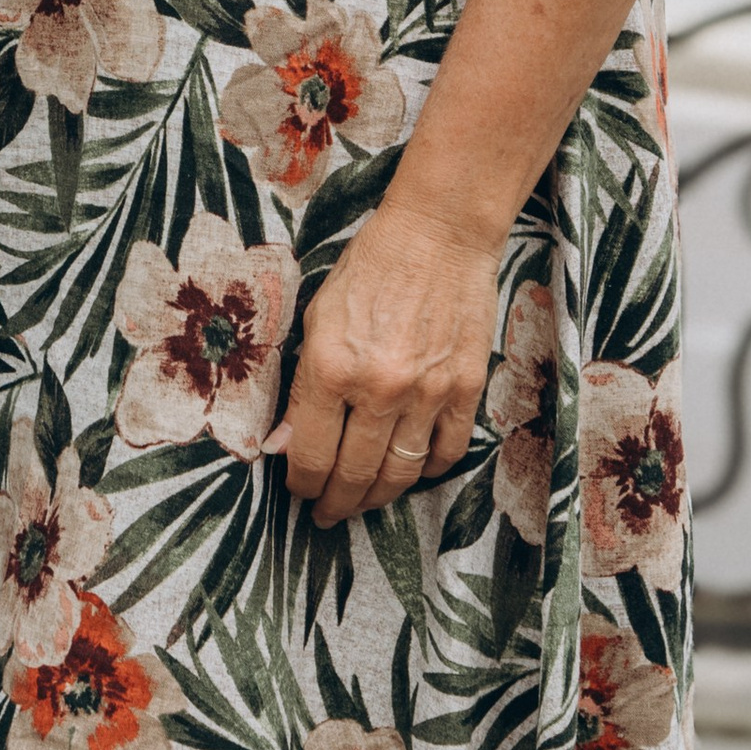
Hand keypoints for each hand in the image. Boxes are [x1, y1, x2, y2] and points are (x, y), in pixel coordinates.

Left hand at [266, 201, 499, 527]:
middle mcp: (378, 388)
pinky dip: (427, 470)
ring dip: (377, 497)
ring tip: (363, 502)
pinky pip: (447, 452)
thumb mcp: (317, 318)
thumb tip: (284, 444)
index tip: (299, 492)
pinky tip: (411, 471)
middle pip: (354, 475)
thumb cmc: (369, 266)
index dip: (301, 484)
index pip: (310, 454)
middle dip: (336, 503)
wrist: (438, 235)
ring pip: (400, 473)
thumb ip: (303, 385)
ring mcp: (427, 393)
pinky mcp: (466, 390)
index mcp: (331, 367)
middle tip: (327, 515)